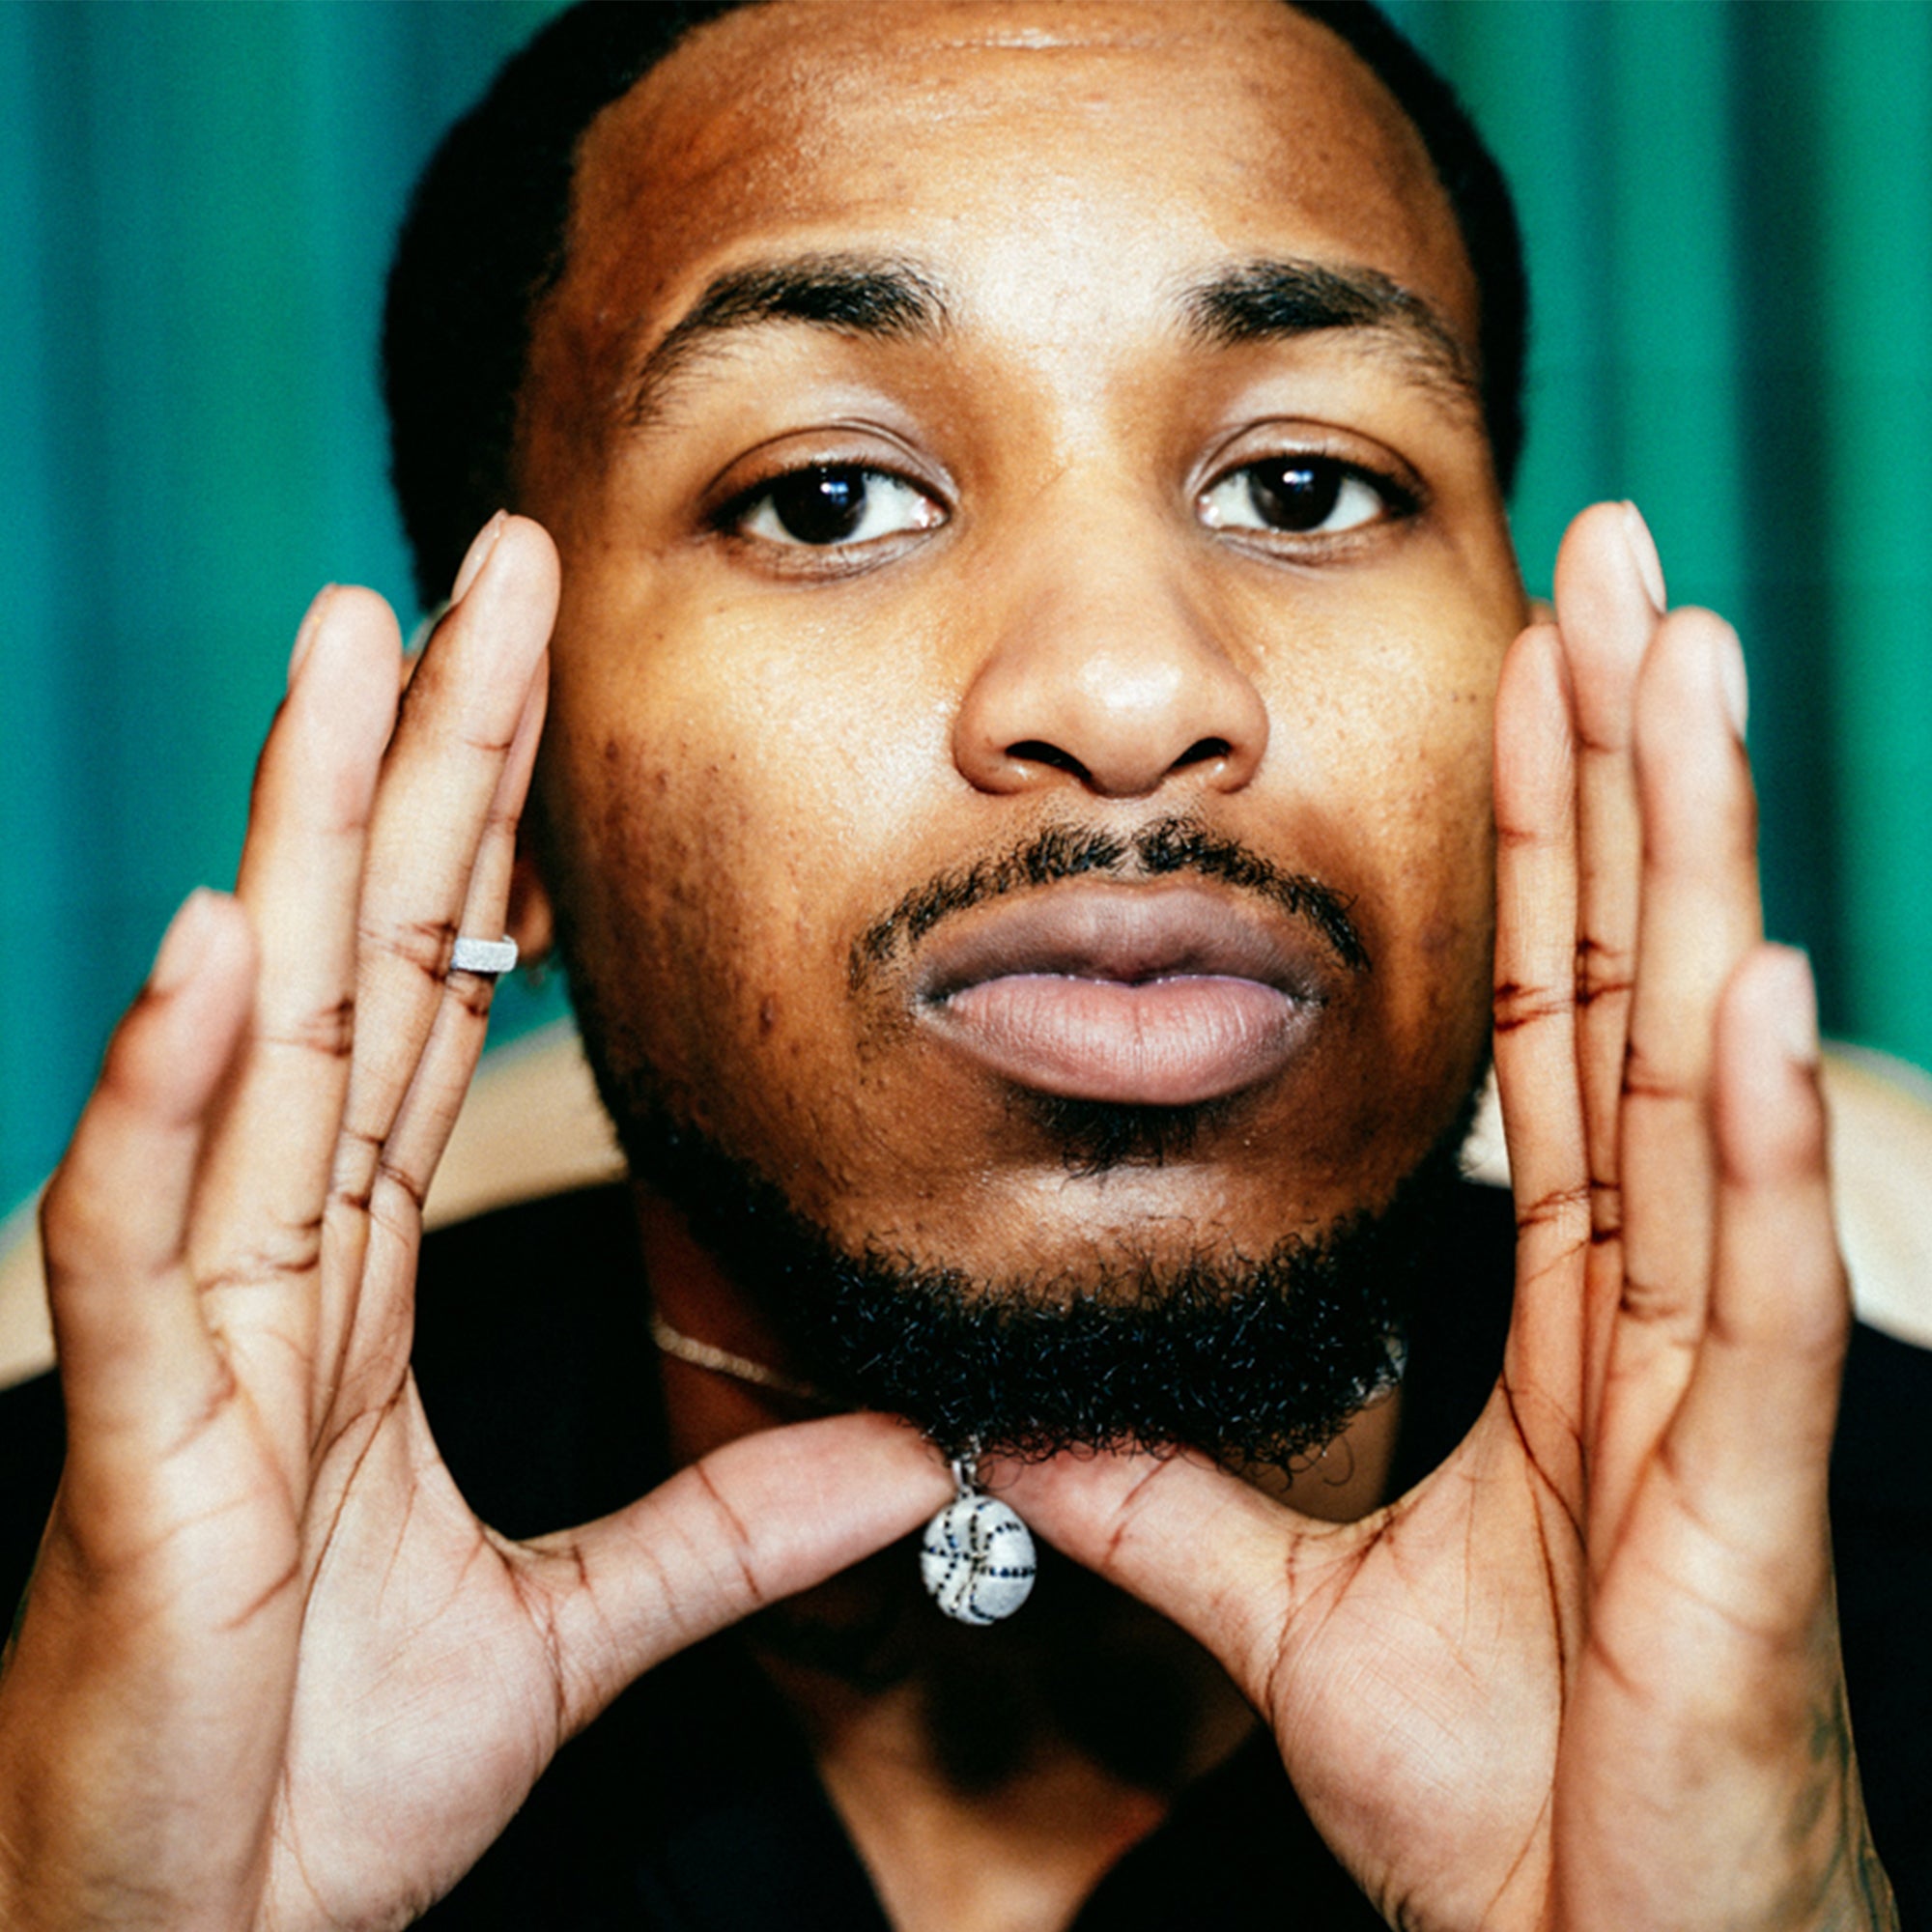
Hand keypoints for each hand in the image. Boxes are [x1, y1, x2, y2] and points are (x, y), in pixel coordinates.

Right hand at [0, 516, 950, 1930]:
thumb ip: (740, 1521)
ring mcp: (192, 1331)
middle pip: (364, 960)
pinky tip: (224, 933)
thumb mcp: (581, 1623)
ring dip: (300, 835)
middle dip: (423, 759)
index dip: (499, 844)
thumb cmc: (329, 1767)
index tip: (550, 691)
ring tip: (344, 652)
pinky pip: (148, 1224)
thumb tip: (917, 1442)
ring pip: (254, 1035)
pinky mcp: (135, 1439)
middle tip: (477, 571)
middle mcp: (273, 1260)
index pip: (442, 1008)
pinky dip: (175, 1076)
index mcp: (357, 1279)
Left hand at [1000, 504, 1897, 1928]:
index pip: (1539, 1023)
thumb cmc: (1505, 1792)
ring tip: (1680, 671)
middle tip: (1609, 573)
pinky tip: (1727, 966)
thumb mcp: (1287, 1612)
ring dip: (1688, 864)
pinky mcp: (1739, 1503)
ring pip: (1693, 1077)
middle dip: (1620, 772)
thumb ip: (1165, 1498)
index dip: (1533, 847)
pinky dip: (1729, 1123)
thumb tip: (1019, 1413)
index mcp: (1560, 1308)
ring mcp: (1710, 1386)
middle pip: (1625, 985)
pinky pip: (1734, 1284)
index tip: (1513, 679)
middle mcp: (1647, 1303)